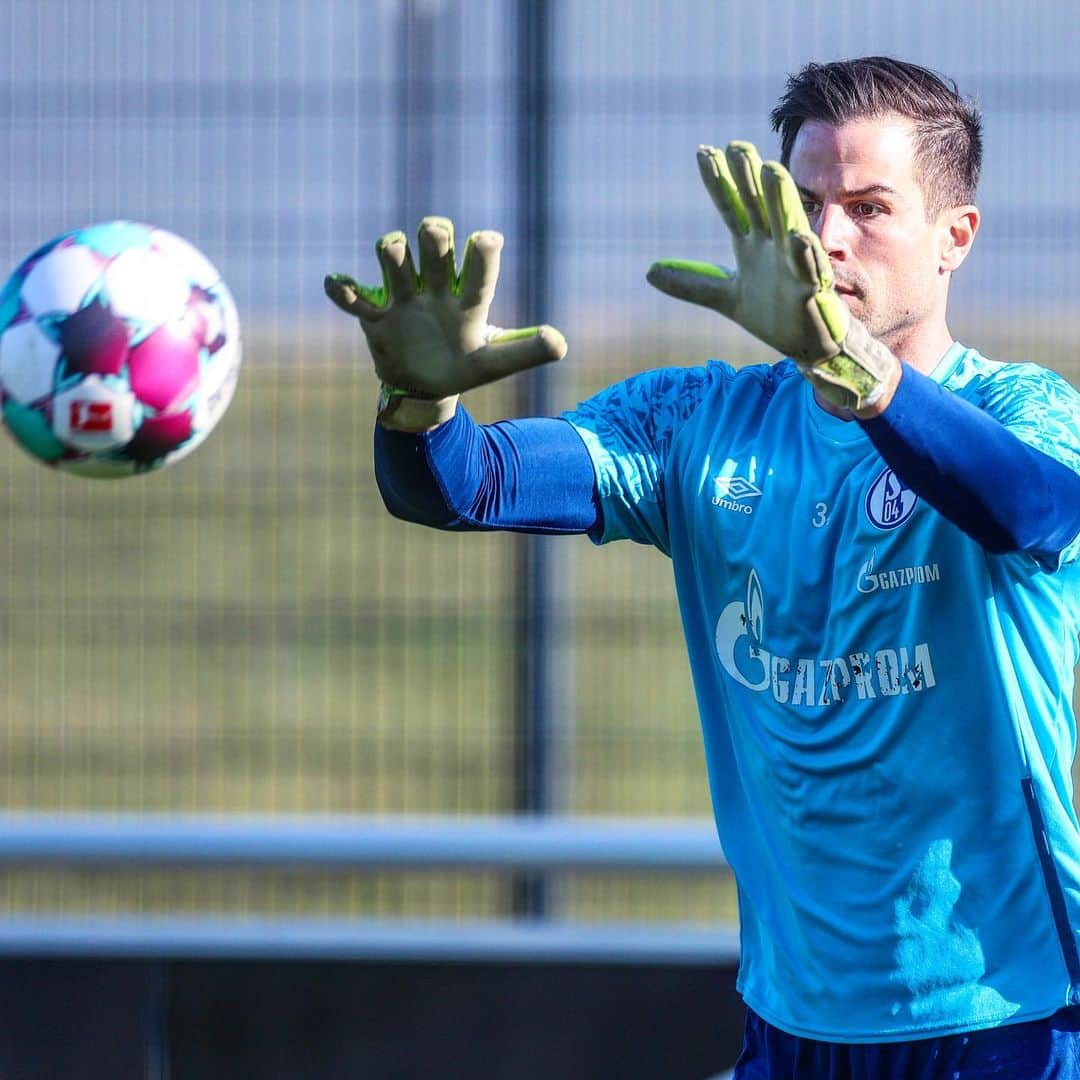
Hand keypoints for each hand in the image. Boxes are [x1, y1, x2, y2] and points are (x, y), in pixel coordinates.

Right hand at [325, 217, 566, 428]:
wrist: (425, 387)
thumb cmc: (463, 366)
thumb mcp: (494, 363)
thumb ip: (524, 351)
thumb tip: (561, 343)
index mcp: (467, 299)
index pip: (478, 269)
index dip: (482, 252)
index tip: (487, 240)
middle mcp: (436, 289)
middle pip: (434, 246)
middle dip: (434, 236)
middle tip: (435, 236)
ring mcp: (403, 300)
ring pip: (394, 261)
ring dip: (392, 251)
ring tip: (391, 251)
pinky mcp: (376, 318)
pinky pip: (354, 299)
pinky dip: (343, 290)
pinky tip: (337, 282)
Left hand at [646, 142, 896, 411]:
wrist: (806, 343)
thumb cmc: (773, 313)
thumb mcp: (725, 297)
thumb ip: (691, 282)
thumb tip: (649, 271)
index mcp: (752, 245)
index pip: (731, 207)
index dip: (718, 182)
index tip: (703, 151)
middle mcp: (773, 246)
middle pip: (758, 206)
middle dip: (748, 178)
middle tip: (738, 145)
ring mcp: (794, 264)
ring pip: (787, 226)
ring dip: (780, 199)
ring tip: (772, 169)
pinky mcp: (811, 289)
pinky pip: (810, 269)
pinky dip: (806, 254)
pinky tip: (799, 237)